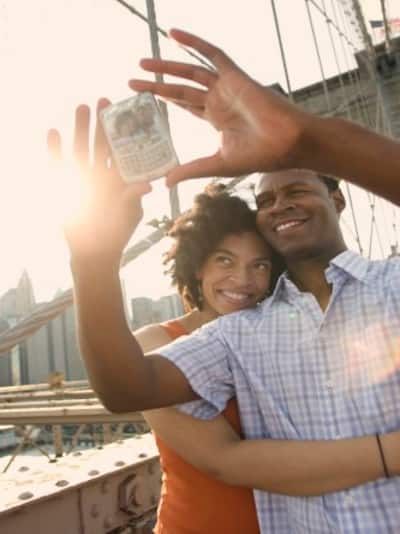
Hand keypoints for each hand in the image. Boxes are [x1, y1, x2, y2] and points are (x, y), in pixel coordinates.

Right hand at [48, 99, 151, 264]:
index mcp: (121, 178)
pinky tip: (54, 131)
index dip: (126, 134)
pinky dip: (56, 149)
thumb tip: (148, 184)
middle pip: (102, 144)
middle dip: (103, 123)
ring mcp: (84, 177)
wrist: (95, 250)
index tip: (129, 114)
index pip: (124, 151)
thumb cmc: (117, 232)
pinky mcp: (67, 185)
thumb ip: (134, 198)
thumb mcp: (129, 214)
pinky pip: (60, 164)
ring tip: (81, 106)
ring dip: (81, 128)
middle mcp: (102, 173)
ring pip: (82, 148)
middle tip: (104, 101)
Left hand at [130, 29, 313, 186]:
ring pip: (190, 71)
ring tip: (141, 63)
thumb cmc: (260, 156)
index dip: (164, 101)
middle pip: (181, 89)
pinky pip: (212, 54)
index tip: (143, 101)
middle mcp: (218, 100)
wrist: (287, 144)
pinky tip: (172, 34)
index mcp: (216, 118)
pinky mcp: (235, 76)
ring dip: (166, 66)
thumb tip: (165, 183)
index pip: (184, 106)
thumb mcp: (217, 164)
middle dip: (156, 85)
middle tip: (132, 82)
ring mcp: (226, 87)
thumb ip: (191, 170)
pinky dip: (193, 43)